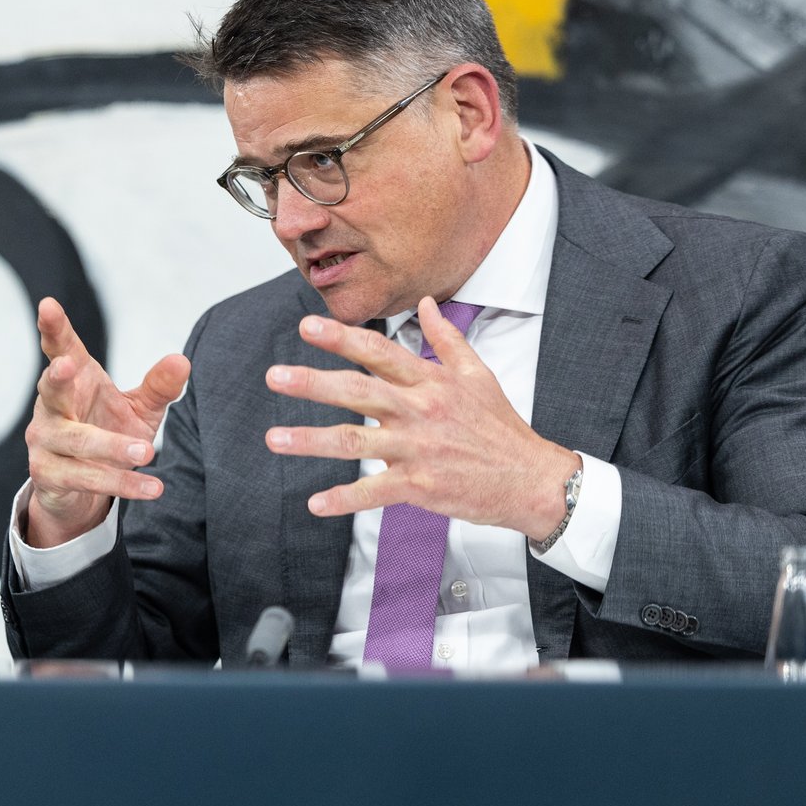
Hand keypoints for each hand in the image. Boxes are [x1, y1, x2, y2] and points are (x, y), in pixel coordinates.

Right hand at [23, 297, 189, 547]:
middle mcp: (51, 407)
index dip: (54, 329)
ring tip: (146, 452)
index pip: (61, 349)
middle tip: (68, 366)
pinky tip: (151, 488)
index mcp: (74, 380)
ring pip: (78, 442)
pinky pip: (86, 478)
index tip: (48, 305)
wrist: (81, 491)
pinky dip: (122, 483)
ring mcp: (45, 441)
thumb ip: (159, 386)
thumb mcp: (139, 409)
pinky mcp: (48, 475)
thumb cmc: (109, 433)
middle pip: (52, 390)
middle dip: (58, 378)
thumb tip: (182, 360)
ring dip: (112, 447)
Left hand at [263, 297, 576, 537]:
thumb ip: (446, 338)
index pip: (379, 352)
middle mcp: (420, 411)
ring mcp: (418, 449)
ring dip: (311, 440)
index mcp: (431, 381)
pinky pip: (373, 492)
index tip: (306, 326)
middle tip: (274, 376)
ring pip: (355, 441)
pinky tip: (315, 502)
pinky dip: (343, 499)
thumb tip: (426, 303)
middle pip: (358, 391)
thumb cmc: (501, 428)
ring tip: (274, 438)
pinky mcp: (420, 485)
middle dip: (312, 382)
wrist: (531, 478)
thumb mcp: (478, 374)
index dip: (340, 338)